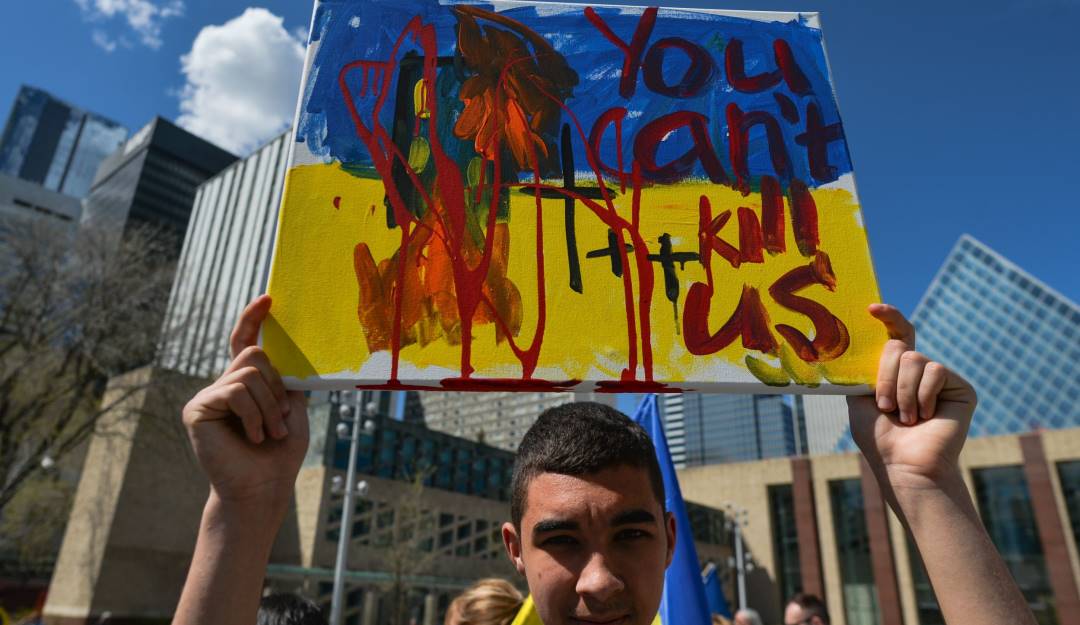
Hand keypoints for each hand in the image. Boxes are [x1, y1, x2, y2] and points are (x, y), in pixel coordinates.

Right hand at [182, 295, 308, 507]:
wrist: (263, 487)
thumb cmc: (279, 453)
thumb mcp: (292, 409)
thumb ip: (287, 380)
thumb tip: (290, 353)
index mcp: (246, 383)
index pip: (245, 342)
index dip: (253, 318)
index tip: (269, 298)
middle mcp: (223, 384)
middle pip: (255, 354)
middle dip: (277, 388)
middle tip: (281, 420)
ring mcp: (207, 396)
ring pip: (249, 374)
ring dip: (269, 407)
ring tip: (269, 434)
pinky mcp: (197, 408)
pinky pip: (235, 392)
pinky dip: (254, 415)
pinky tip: (254, 437)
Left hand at [848, 303, 976, 489]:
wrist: (904, 464)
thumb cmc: (879, 438)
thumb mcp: (860, 398)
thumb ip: (862, 370)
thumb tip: (854, 342)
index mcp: (895, 371)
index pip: (895, 335)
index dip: (887, 317)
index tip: (872, 309)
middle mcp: (918, 371)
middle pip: (898, 346)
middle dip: (885, 377)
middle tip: (886, 407)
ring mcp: (940, 377)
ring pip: (915, 358)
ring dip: (902, 390)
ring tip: (906, 417)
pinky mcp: (960, 386)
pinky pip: (935, 370)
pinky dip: (923, 395)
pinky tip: (926, 416)